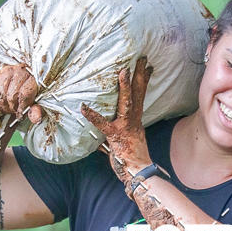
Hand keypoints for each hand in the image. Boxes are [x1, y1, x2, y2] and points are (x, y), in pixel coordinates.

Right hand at [0, 64, 42, 123]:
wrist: (24, 75)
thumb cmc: (31, 90)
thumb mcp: (38, 99)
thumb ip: (37, 109)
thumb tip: (36, 119)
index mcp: (32, 78)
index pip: (24, 95)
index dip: (21, 109)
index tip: (20, 116)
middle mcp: (17, 72)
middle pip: (11, 96)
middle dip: (12, 108)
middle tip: (14, 111)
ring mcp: (5, 73)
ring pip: (0, 96)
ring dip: (3, 107)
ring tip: (8, 109)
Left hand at [81, 56, 152, 195]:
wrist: (138, 172)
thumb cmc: (131, 157)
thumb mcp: (127, 139)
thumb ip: (115, 130)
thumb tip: (100, 129)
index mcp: (137, 119)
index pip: (142, 95)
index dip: (144, 80)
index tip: (148, 66)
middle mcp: (134, 120)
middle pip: (139, 93)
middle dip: (140, 75)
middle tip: (141, 58)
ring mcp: (126, 126)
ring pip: (127, 103)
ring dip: (125, 87)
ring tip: (123, 71)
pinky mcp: (115, 136)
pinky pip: (102, 124)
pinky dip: (92, 116)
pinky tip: (83, 108)